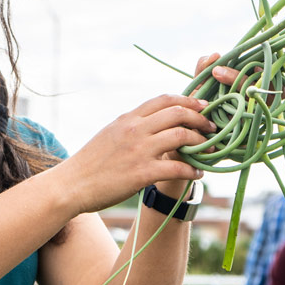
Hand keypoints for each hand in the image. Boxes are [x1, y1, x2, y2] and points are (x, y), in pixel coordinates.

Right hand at [61, 93, 214, 213]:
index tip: (202, 107)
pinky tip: (197, 174)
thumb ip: (132, 125)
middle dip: (201, 119)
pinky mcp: (141, 173)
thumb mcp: (110, 133)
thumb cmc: (91, 162)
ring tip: (209, 150)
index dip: (188, 100)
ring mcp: (139, 151)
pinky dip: (192, 170)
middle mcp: (135, 130)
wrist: (72, 184)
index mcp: (128, 119)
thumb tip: (153, 121)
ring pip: (181, 137)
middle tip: (212, 128)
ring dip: (201, 143)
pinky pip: (176, 167)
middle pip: (178, 113)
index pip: (164, 99)